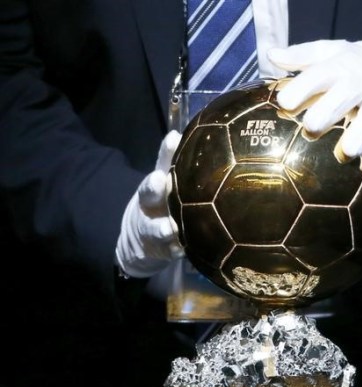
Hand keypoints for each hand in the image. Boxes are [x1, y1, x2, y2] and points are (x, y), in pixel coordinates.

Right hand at [115, 130, 183, 277]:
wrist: (139, 241)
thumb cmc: (163, 204)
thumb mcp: (166, 182)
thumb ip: (176, 162)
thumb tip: (197, 133)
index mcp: (156, 186)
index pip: (160, 164)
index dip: (165, 152)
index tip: (172, 140)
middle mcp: (151, 206)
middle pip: (149, 195)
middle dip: (154, 188)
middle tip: (160, 181)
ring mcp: (154, 229)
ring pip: (157, 228)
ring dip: (164, 228)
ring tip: (170, 228)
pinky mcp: (161, 252)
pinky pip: (170, 252)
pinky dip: (176, 251)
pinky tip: (182, 250)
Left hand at [268, 40, 361, 167]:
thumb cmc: (354, 67)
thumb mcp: (329, 54)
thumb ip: (300, 56)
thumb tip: (272, 56)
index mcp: (341, 67)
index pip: (316, 77)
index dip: (298, 92)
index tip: (284, 105)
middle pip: (339, 103)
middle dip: (320, 120)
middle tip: (311, 131)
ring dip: (352, 145)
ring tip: (342, 154)